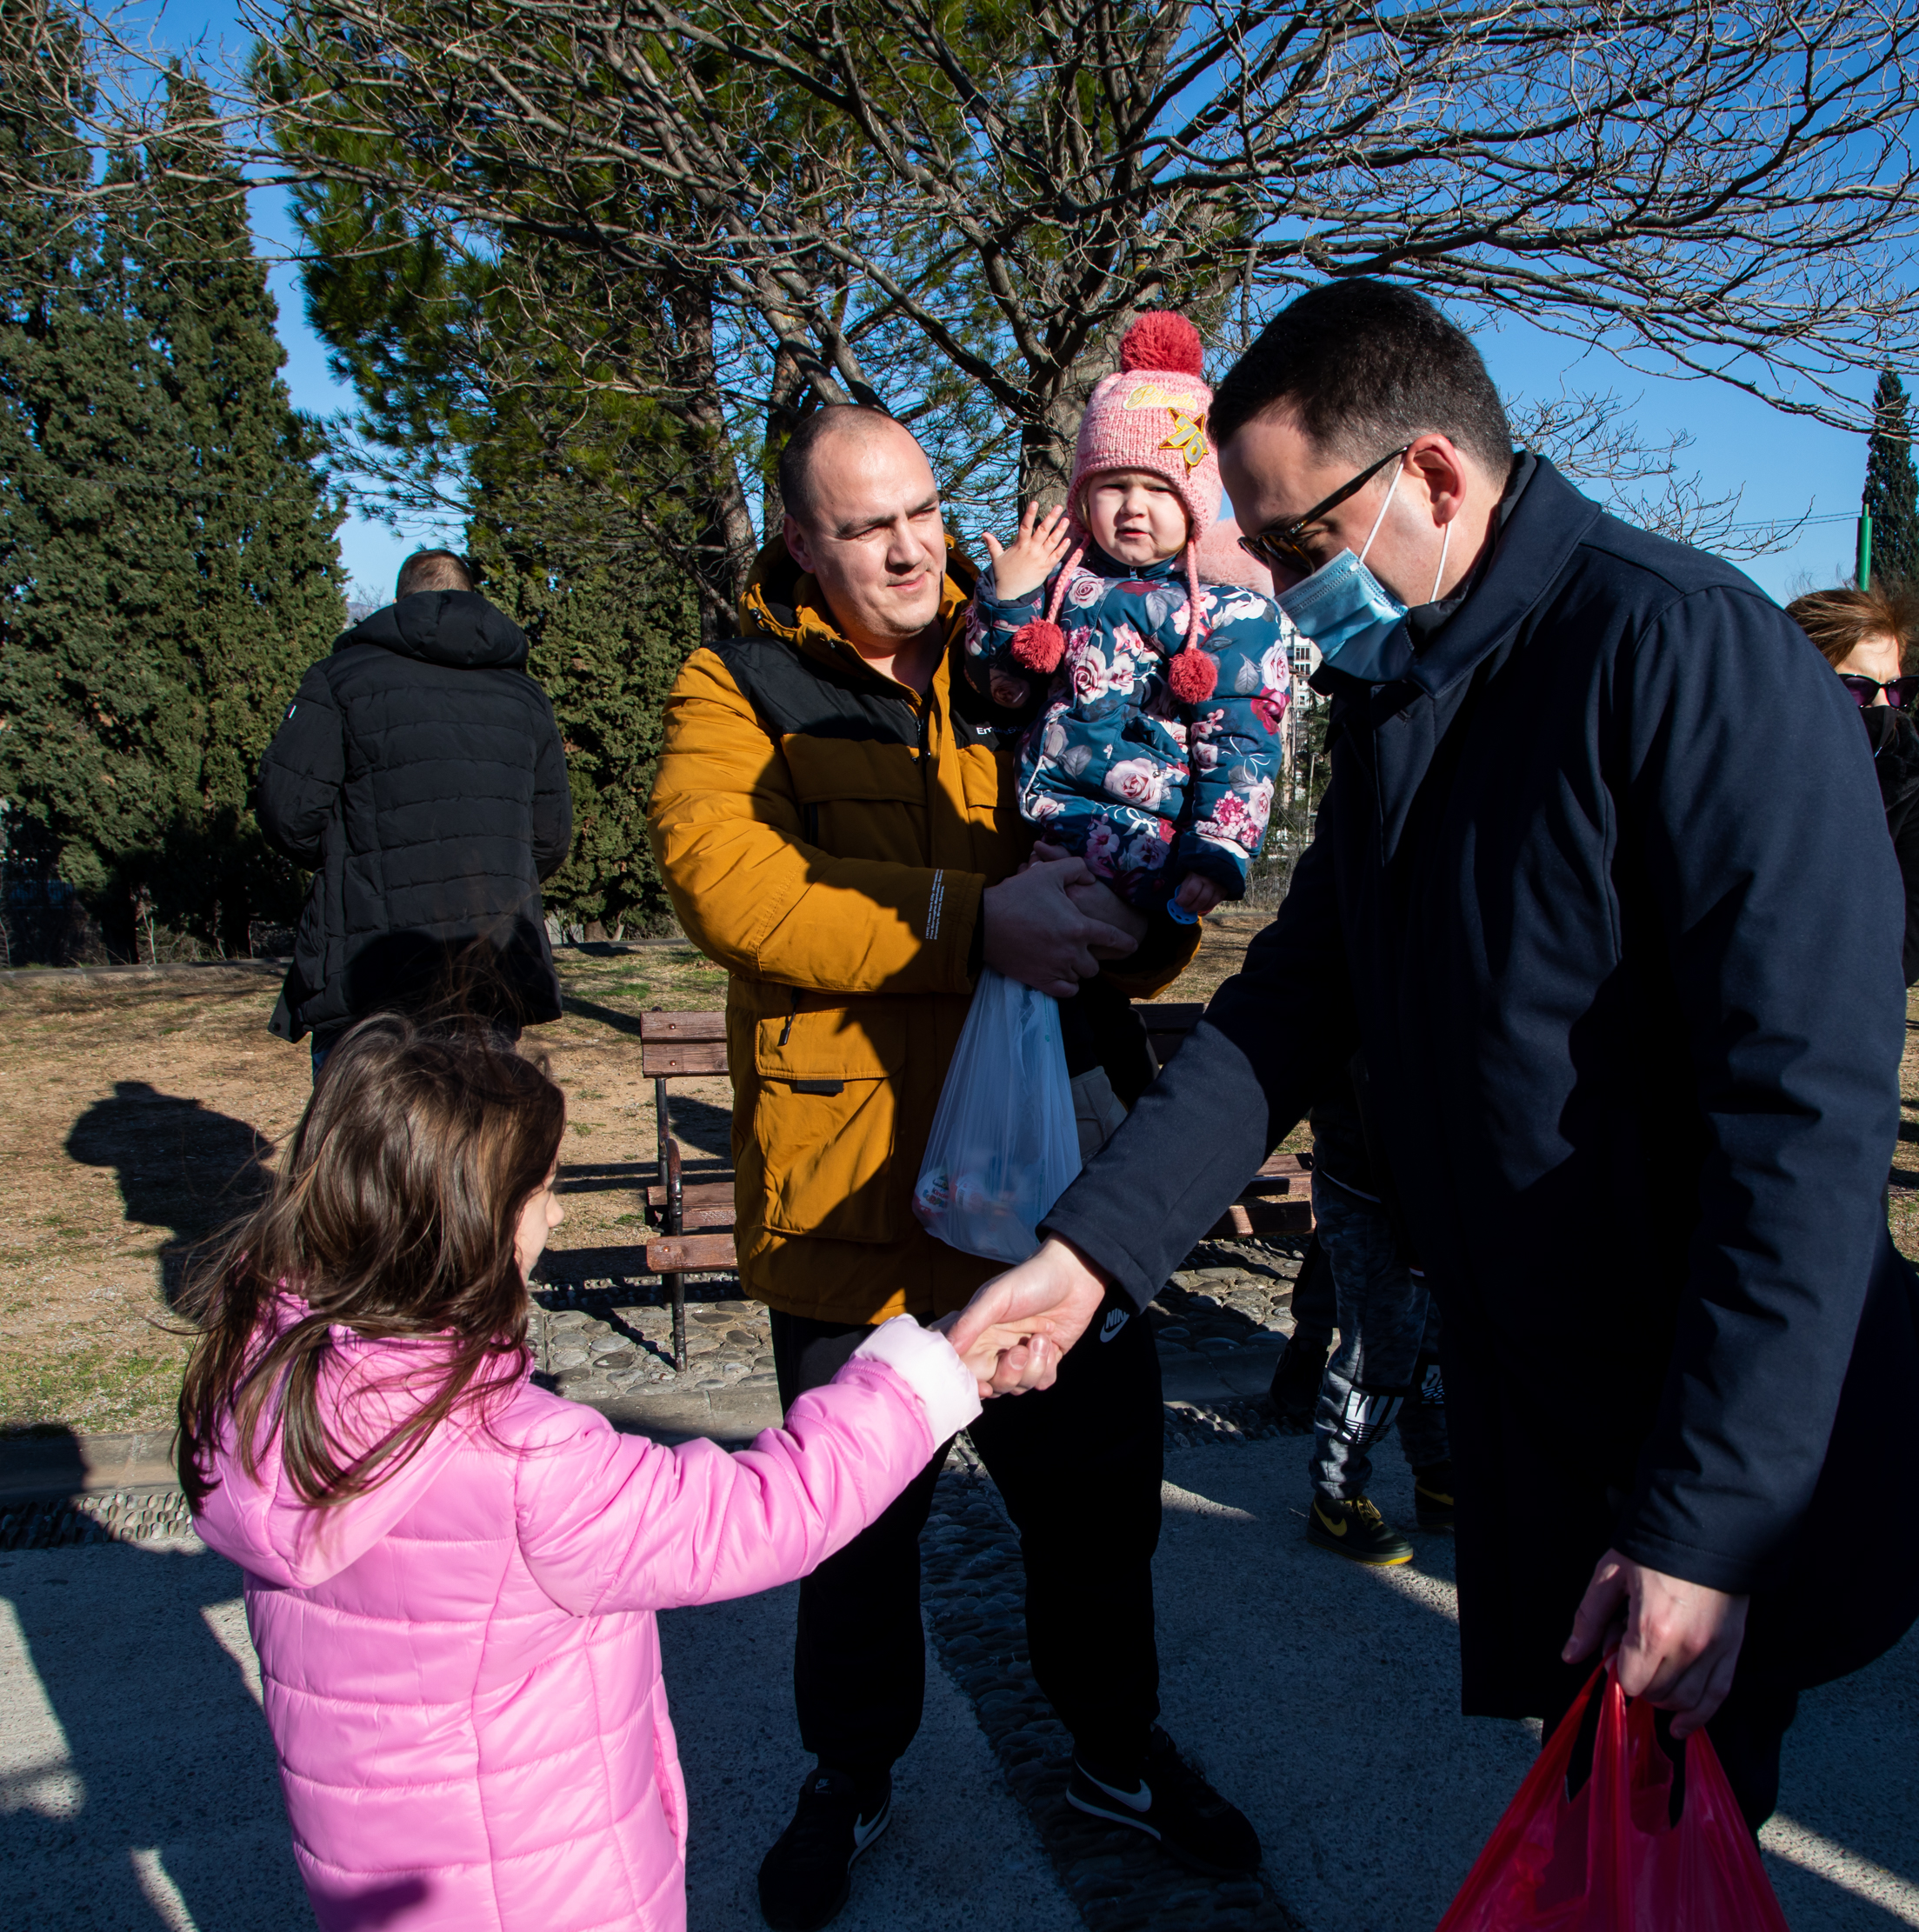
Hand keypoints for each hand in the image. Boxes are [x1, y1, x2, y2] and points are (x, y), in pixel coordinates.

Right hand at [948, 1238, 1109, 1394]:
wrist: (1076, 1275)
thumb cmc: (1031, 1279)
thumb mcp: (996, 1297)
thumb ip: (971, 1322)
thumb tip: (948, 1348)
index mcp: (977, 1333)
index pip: (964, 1369)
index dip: (972, 1382)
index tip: (984, 1385)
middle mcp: (996, 1348)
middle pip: (992, 1385)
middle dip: (1009, 1375)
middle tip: (1020, 1351)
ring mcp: (1021, 1356)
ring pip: (1018, 1387)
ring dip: (1033, 1368)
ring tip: (1041, 1338)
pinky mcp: (1046, 1360)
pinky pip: (1041, 1383)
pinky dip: (1048, 1369)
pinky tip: (1053, 1344)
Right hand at [982, 501, 1072, 603]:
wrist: (1010, 592)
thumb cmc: (1003, 574)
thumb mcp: (997, 558)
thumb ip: (993, 544)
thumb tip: (983, 534)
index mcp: (1020, 545)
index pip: (1025, 526)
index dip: (1030, 514)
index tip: (1035, 503)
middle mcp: (1031, 550)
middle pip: (1042, 531)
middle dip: (1051, 518)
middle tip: (1058, 507)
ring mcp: (1039, 559)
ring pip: (1052, 542)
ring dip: (1060, 530)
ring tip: (1066, 519)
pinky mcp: (1045, 568)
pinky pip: (1056, 556)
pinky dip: (1062, 548)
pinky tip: (1068, 539)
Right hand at [982, 855, 1140, 996]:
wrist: (985, 922)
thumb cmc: (1017, 895)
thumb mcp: (1048, 872)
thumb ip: (1075, 869)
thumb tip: (1090, 878)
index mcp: (1079, 927)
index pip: (1112, 939)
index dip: (1126, 943)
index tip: (1132, 946)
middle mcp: (1072, 952)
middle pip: (1095, 965)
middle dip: (1092, 957)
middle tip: (1081, 948)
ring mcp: (1056, 968)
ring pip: (1080, 977)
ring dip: (1078, 970)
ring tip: (1068, 959)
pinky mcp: (1040, 980)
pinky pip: (1066, 992)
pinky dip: (1068, 986)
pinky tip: (1063, 977)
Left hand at [1174, 875, 1220, 916]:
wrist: (1214, 868)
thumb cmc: (1198, 874)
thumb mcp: (1188, 877)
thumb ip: (1184, 888)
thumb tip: (1179, 901)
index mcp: (1198, 875)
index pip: (1192, 891)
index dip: (1184, 900)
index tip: (1179, 903)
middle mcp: (1210, 880)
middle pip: (1201, 899)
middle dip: (1191, 907)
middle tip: (1185, 909)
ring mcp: (1218, 886)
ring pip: (1208, 903)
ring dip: (1198, 908)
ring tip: (1192, 908)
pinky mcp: (1223, 891)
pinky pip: (1214, 903)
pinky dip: (1206, 907)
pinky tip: (1200, 906)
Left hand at [1562, 1548, 1749, 1738]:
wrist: (1705, 1530)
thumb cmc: (1651, 1549)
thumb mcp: (1610, 1575)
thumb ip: (1589, 1619)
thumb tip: (1571, 1656)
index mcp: (1652, 1629)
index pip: (1631, 1681)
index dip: (1617, 1670)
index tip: (1613, 1650)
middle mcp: (1687, 1648)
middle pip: (1657, 1694)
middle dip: (1638, 1681)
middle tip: (1632, 1650)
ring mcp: (1714, 1651)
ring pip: (1685, 1700)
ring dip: (1663, 1698)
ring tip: (1652, 1672)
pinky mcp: (1733, 1649)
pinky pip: (1717, 1695)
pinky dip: (1699, 1716)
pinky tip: (1680, 1728)